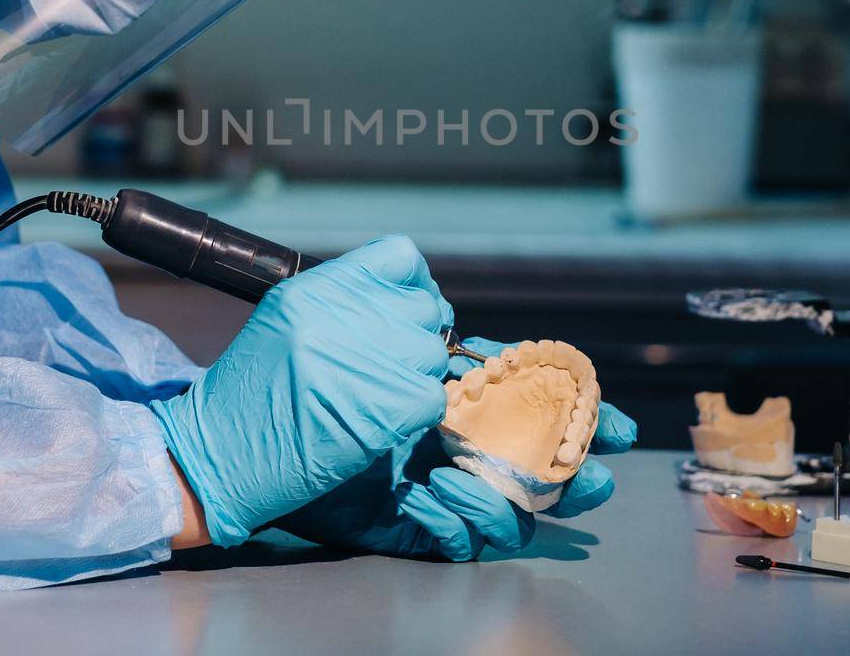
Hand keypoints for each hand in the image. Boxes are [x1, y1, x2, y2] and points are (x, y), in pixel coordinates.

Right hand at [149, 236, 450, 545]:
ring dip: (416, 375)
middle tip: (393, 362)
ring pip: (434, 352)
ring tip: (379, 393)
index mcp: (316, 287)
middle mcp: (343, 314)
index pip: (400, 255)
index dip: (413, 283)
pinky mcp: (388, 407)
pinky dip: (416, 411)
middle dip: (415, 334)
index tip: (404, 308)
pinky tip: (384, 419)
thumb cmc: (250, 393)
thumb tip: (404, 299)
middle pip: (424, 306)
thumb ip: (340, 302)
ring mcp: (368, 359)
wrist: (219, 454)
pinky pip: (433, 396)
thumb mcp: (284, 321)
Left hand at [278, 337, 638, 559]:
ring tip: (452, 472)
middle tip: (595, 470)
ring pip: (512, 510)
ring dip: (499, 494)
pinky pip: (461, 541)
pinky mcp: (414, 531)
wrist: (236, 453)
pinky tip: (421, 496)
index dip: (575, 408)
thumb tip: (449, 314)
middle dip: (576, 467)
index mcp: (449, 396)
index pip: (529, 399)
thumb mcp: (339, 327)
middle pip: (540, 463)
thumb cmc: (286, 391)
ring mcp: (438, 490)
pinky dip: (454, 521)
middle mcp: (453, 444)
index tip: (613, 417)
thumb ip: (395, 309)